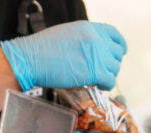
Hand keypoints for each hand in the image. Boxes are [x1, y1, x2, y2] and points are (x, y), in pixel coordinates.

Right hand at [0, 21, 126, 91]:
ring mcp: (97, 55)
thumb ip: (85, 39)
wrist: (31, 58)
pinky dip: (106, 85)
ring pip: (115, 68)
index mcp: (90, 27)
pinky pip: (110, 81)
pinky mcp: (95, 72)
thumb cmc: (43, 48)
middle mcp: (96, 39)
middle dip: (111, 63)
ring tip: (97, 79)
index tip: (120, 52)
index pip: (114, 34)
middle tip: (101, 71)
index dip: (119, 45)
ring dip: (108, 75)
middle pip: (116, 54)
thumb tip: (95, 49)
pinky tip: (99, 85)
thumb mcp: (68, 33)